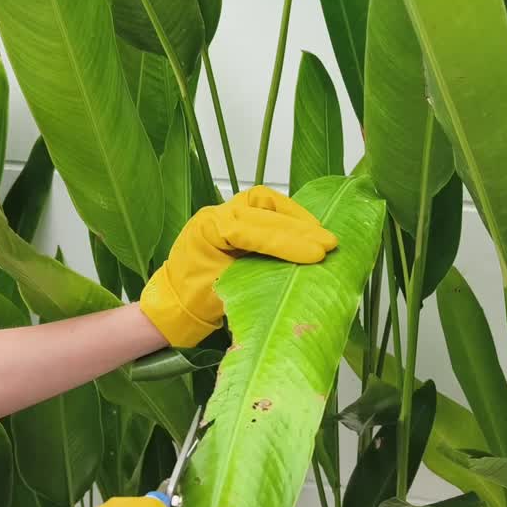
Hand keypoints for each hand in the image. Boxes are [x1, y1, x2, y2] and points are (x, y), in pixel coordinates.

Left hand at [140, 186, 337, 346]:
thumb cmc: (197, 302)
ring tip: (321, 234)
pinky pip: (264, 209)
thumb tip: (299, 274)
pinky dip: (288, 218)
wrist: (176, 304)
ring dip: (296, 217)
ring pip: (265, 202)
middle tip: (329, 244)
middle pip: (262, 211)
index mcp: (207, 231)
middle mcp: (214, 214)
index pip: (251, 229)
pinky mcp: (235, 218)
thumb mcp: (228, 292)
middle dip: (298, 228)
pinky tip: (307, 230)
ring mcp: (224, 212)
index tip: (317, 254)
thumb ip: (259, 277)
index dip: (286, 241)